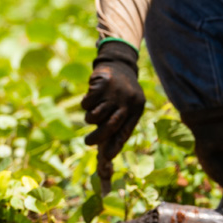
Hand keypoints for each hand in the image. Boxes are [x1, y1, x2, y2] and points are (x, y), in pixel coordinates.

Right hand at [82, 41, 144, 177]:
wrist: (119, 65)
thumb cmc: (121, 94)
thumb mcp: (126, 107)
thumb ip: (117, 125)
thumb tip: (105, 153)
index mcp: (137, 108)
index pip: (126, 130)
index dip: (116, 145)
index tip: (107, 157)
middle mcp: (128, 101)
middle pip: (110, 126)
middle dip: (97, 138)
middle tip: (88, 142)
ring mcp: (115, 92)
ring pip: (95, 116)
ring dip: (90, 118)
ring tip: (94, 111)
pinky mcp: (102, 83)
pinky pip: (87, 104)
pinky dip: (86, 103)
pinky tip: (92, 96)